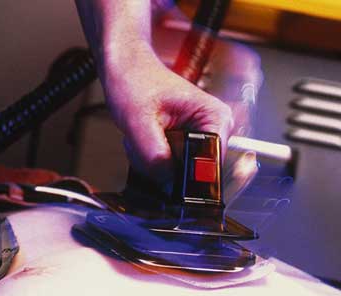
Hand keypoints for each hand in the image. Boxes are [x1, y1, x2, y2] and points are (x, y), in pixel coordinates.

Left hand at [101, 42, 233, 180]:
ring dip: (153, 163)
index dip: (186, 174)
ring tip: (142, 137)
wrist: (125, 70)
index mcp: (216, 118)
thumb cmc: (134, 80)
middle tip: (144, 142)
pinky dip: (150, 162)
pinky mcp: (184, 147)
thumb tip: (167, 180)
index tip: (162, 164)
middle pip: (194, 175)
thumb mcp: (139, 119)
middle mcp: (213, 130)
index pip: (212, 165)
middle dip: (163, 166)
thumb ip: (153, 154)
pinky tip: (143, 142)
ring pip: (178, 176)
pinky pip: (169, 171)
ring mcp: (198, 140)